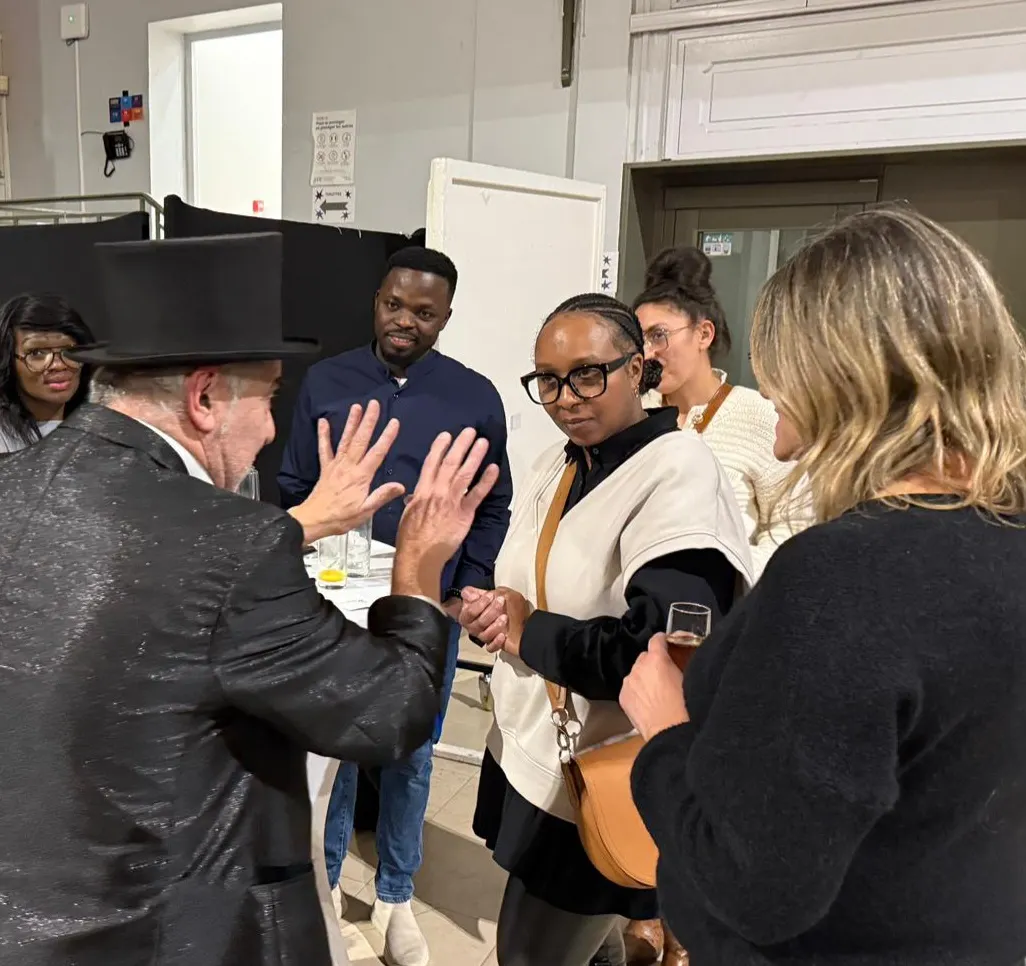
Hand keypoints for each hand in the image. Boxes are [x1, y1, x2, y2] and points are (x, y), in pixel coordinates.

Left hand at [289, 402, 404, 544]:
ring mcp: (336, 465)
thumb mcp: (365, 511)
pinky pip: (324, 449)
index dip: (386, 437)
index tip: (394, 423)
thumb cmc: (340, 518)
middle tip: (374, 405)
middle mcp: (348, 467)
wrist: (314, 520)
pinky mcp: (326, 468)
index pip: (377, 453)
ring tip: (356, 407)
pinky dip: (324, 435)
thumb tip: (401, 486)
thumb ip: (382, 496)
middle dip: (368, 421)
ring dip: (351, 423)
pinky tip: (324, 422)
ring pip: (345, 440)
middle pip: (361, 440)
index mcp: (361, 477)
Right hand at [391, 429, 500, 599]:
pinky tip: (493, 469)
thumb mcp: (407, 515)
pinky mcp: (464, 514)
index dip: (440, 448)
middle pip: (450, 463)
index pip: (431, 463)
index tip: (446, 436)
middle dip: (460, 445)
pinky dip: (486, 481)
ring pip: (465, 473)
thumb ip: (414, 502)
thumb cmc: (410, 539)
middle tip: (470, 432)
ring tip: (482, 442)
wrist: (419, 556)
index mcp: (422, 491)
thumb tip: (414, 496)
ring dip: (474, 456)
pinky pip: (477, 494)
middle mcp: (437, 492)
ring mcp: (452, 501)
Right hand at [459, 587, 531, 657]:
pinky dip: (496, 641)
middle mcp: (477, 623)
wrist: (528, 627)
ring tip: (505, 618)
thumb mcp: (505, 594)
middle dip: (489, 611)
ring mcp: (484, 634)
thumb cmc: (516, 611)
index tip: (489, 596)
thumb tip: (469, 592)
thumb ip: (486, 592)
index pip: (468, 610)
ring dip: (494, 625)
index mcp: (476, 611)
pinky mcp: (492, 644)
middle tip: (501, 603)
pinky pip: (490, 646)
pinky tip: (502, 635)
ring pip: (482, 634)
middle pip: (476, 621)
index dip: (478, 603)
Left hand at [619, 634, 689, 741]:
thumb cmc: (685, 707)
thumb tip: (679, 659)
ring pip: (636, 673)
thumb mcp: (688, 678)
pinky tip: (647, 702)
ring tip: (656, 693)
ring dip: (644, 678)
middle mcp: (639, 667)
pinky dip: (636, 691)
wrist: (670, 733)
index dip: (663, 641)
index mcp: (657, 659)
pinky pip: (630, 688)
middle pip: (645, 657)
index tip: (666, 644)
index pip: (657, 639)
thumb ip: (681, 663)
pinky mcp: (623, 697)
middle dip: (653, 663)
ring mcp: (628, 682)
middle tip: (665, 676)